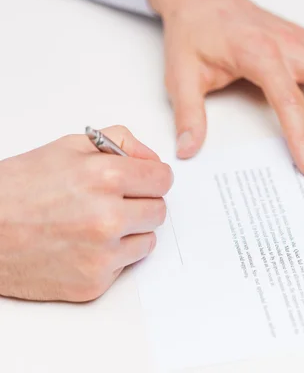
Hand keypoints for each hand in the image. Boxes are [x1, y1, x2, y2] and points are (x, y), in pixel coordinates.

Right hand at [0, 126, 172, 301]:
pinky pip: (126, 265)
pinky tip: (84, 245)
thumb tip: (153, 159)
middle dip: (142, 204)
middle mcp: (107, 217)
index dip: (153, 178)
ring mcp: (102, 254)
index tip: (143, 182)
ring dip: (131, 232)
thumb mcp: (68, 147)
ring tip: (95, 224)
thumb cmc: (18, 189)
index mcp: (105, 178)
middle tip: (114, 203)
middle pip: (160, 210)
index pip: (164, 179)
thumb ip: (122, 143)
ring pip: (148, 240)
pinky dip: (112, 256)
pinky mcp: (94, 282)